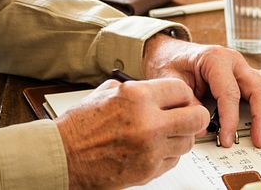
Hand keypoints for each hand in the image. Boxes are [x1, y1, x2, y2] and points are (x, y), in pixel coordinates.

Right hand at [55, 78, 209, 188]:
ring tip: (164, 134)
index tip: (182, 100)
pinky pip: (173, 161)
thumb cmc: (81, 125)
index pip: (182, 91)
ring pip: (187, 142)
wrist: (64, 156)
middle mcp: (148, 123)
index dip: (184, 95)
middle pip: (196, 118)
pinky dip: (167, 154)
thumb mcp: (109, 92)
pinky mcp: (148, 171)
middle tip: (188, 117)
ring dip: (180, 137)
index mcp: (137, 97)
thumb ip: (139, 89)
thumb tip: (162, 92)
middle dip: (194, 117)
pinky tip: (152, 148)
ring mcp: (150, 149)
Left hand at [143, 34, 260, 147]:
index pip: (230, 92)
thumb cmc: (172, 63)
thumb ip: (187, 103)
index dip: (230, 119)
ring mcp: (242, 67)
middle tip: (258, 141)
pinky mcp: (245, 76)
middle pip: (258, 88)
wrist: (171, 52)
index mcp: (215, 58)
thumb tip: (202, 128)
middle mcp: (234, 61)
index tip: (227, 139)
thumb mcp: (171, 81)